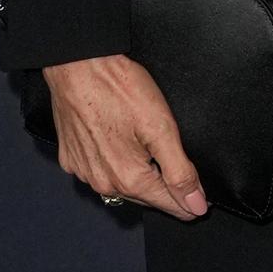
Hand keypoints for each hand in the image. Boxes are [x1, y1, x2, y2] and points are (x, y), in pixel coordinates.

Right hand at [44, 54, 207, 218]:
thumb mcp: (161, 128)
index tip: (202, 205)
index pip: (168, 203)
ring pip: (120, 185)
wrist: (77, 66)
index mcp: (129, 178)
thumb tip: (196, 205)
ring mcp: (83, 172)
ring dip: (138, 180)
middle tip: (183, 185)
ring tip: (153, 166)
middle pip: (144, 195)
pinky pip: (98, 171)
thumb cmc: (119, 89)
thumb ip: (180, 171)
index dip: (189, 202)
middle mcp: (103, 183)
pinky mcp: (70, 158)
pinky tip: (121, 150)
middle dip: (164, 192)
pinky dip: (113, 166)